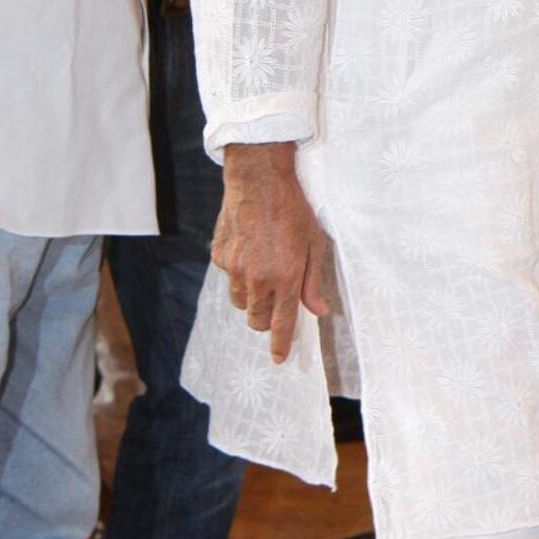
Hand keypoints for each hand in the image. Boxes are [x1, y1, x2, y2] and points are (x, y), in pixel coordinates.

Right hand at [213, 143, 330, 363]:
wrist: (259, 179)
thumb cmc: (293, 209)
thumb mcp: (315, 244)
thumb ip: (314, 281)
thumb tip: (318, 310)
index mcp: (285, 277)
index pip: (281, 323)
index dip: (280, 345)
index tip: (279, 358)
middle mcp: (258, 278)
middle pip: (257, 320)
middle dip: (267, 319)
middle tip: (276, 304)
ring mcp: (235, 268)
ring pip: (241, 302)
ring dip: (252, 298)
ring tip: (264, 273)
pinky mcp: (220, 255)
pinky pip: (229, 278)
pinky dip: (239, 274)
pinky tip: (250, 251)